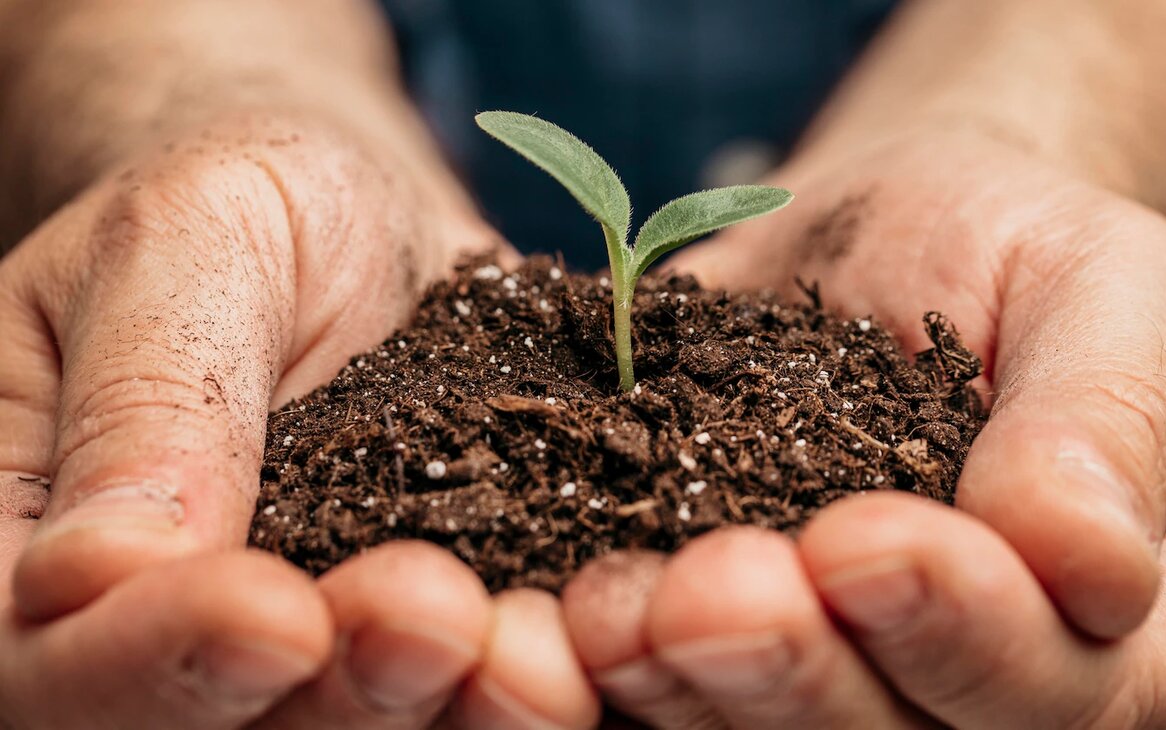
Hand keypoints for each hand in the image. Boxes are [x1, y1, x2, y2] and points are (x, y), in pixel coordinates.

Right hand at [0, 110, 598, 727]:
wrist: (354, 219)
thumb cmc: (237, 207)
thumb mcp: (177, 246)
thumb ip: (145, 398)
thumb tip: (97, 573)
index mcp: (37, 541)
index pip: (48, 656)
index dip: (149, 661)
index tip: (268, 612)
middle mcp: (173, 624)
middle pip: (221, 728)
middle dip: (338, 694)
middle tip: (433, 621)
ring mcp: (314, 639)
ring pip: (364, 718)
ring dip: (453, 702)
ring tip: (533, 645)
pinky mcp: (438, 623)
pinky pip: (478, 666)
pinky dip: (541, 661)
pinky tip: (597, 627)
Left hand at [553, 128, 1165, 726]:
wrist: (876, 241)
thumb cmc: (1005, 249)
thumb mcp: (1100, 284)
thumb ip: (1106, 416)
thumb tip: (1088, 561)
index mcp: (1122, 620)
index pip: (1061, 677)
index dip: (963, 627)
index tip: (865, 541)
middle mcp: (976, 671)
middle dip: (796, 670)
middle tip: (712, 594)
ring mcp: (842, 662)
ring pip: (769, 729)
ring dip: (686, 684)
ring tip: (615, 605)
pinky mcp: (725, 640)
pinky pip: (673, 682)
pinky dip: (616, 666)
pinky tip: (565, 615)